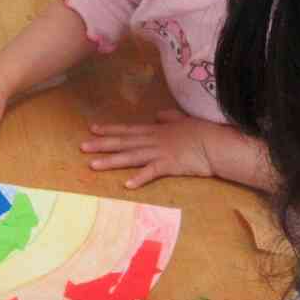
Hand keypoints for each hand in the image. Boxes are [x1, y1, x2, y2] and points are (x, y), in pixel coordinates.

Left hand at [82, 109, 212, 187]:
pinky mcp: (170, 165)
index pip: (128, 129)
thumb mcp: (184, 120)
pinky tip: (126, 184)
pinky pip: (152, 172)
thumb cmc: (203, 131)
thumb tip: (158, 115)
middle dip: (102, 145)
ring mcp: (160, 152)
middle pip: (123, 142)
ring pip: (131, 156)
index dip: (109, 129)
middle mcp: (153, 140)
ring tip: (93, 165)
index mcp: (156, 130)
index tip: (92, 129)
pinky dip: (139, 178)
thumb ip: (169, 117)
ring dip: (111, 161)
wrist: (218, 143)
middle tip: (82, 147)